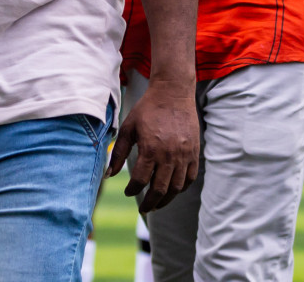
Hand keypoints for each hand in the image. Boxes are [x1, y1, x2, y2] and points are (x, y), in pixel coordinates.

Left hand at [106, 78, 199, 212]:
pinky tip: (172, 190)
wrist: (173, 94)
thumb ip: (119, 152)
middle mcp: (169, 155)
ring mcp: (184, 155)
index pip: (140, 180)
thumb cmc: (147, 109)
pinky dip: (181, 188)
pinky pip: (189, 178)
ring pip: (176, 188)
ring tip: (157, 204)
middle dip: (150, 203)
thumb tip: (109, 174)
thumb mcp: (128, 128)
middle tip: (144, 209)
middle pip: (160, 190)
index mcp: (150, 149)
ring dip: (166, 200)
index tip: (128, 192)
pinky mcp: (194, 153)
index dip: (132, 190)